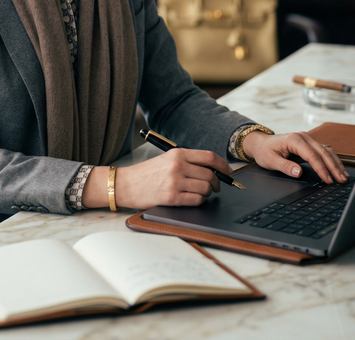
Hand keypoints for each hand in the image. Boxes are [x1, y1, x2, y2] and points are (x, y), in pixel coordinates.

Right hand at [81, 149, 232, 209]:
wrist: (126, 184)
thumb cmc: (146, 173)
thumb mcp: (167, 159)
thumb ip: (187, 161)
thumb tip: (211, 169)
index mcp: (178, 153)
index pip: (209, 157)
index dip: (223, 165)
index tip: (228, 171)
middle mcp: (178, 166)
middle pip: (210, 174)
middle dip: (216, 183)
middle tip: (214, 187)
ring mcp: (175, 182)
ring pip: (205, 188)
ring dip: (207, 193)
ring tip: (201, 193)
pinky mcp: (171, 197)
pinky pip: (196, 200)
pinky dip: (199, 201)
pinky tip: (193, 199)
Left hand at [242, 131, 349, 183]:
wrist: (261, 143)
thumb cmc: (265, 151)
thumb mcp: (270, 160)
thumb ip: (284, 166)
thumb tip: (298, 172)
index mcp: (294, 140)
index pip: (312, 156)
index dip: (321, 169)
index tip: (328, 180)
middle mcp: (303, 137)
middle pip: (323, 152)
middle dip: (334, 167)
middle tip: (342, 180)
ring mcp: (307, 139)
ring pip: (326, 150)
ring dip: (336, 163)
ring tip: (344, 176)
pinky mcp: (310, 144)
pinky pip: (324, 151)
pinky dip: (332, 160)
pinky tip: (338, 169)